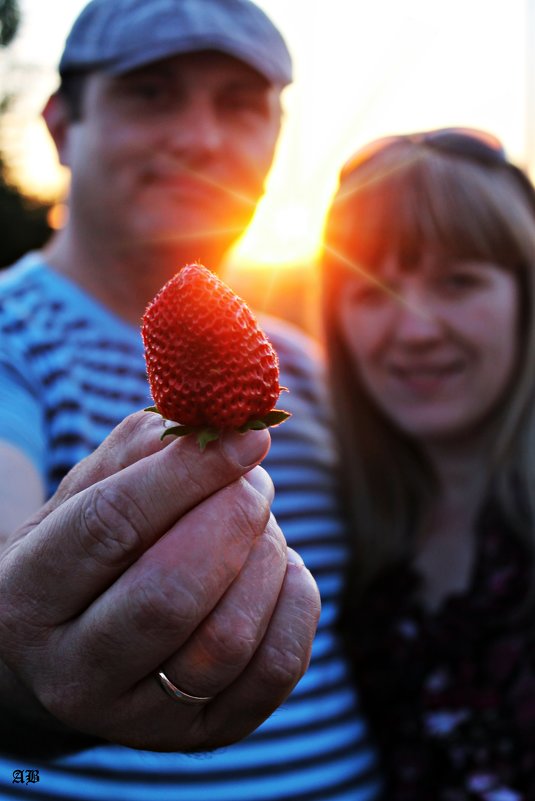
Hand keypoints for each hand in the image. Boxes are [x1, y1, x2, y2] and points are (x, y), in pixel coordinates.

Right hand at [0, 412, 319, 751]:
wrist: (79, 645)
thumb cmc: (89, 553)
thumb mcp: (89, 493)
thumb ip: (144, 451)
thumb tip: (226, 428)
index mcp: (29, 595)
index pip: (109, 525)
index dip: (187, 474)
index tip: (246, 438)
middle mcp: (72, 671)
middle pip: (170, 594)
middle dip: (233, 520)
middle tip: (256, 482)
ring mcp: (138, 717)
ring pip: (227, 639)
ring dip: (265, 560)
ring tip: (259, 527)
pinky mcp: (201, 734)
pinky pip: (275, 669)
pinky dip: (296, 603)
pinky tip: (279, 570)